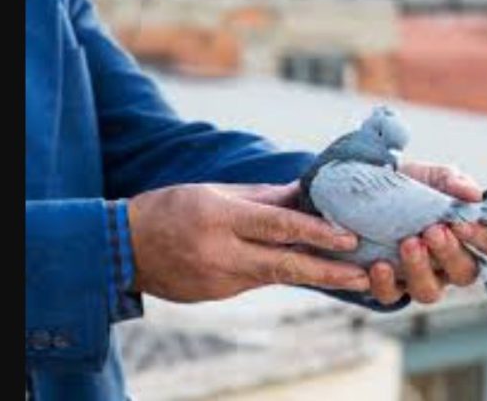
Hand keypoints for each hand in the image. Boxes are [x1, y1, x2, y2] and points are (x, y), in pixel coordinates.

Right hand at [128, 183, 367, 302]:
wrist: (122, 249)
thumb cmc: (169, 208)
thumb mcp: (212, 191)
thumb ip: (261, 197)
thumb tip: (302, 193)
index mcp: (219, 218)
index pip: (277, 226)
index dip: (316, 233)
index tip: (349, 238)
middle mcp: (220, 253)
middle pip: (284, 266)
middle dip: (329, 273)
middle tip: (364, 276)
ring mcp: (218, 280)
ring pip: (276, 277)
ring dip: (314, 276)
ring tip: (350, 275)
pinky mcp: (217, 295)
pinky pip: (257, 282)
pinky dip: (281, 274)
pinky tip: (306, 269)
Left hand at [369, 162, 486, 304]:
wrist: (374, 189)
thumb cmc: (418, 186)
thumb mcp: (436, 177)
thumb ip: (455, 182)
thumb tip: (473, 195)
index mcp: (471, 238)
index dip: (484, 240)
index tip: (461, 223)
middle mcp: (450, 265)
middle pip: (465, 273)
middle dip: (449, 253)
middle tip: (432, 231)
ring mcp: (422, 278)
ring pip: (429, 292)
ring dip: (420, 270)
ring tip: (408, 243)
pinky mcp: (391, 285)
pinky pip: (391, 295)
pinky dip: (385, 283)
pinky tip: (379, 264)